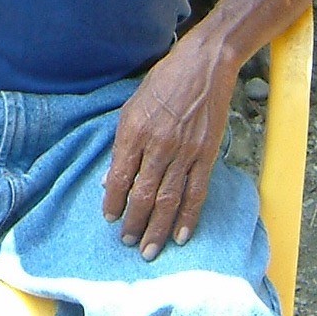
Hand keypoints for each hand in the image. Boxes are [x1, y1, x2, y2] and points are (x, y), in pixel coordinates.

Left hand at [102, 46, 234, 260]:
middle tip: (126, 243)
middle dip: (133, 223)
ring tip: (149, 250)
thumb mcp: (132, 106)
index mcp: (134, 131)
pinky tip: (181, 237)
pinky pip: (196, 193)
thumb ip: (122, 142)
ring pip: (169, 200)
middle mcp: (157, 145)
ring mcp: (184, 152)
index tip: (109, 218)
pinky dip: (188, 217)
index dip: (112, 201)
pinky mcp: (206, 155)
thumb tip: (110, 177)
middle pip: (143, 194)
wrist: (204, 65)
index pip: (119, 176)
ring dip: (157, 229)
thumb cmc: (164, 81)